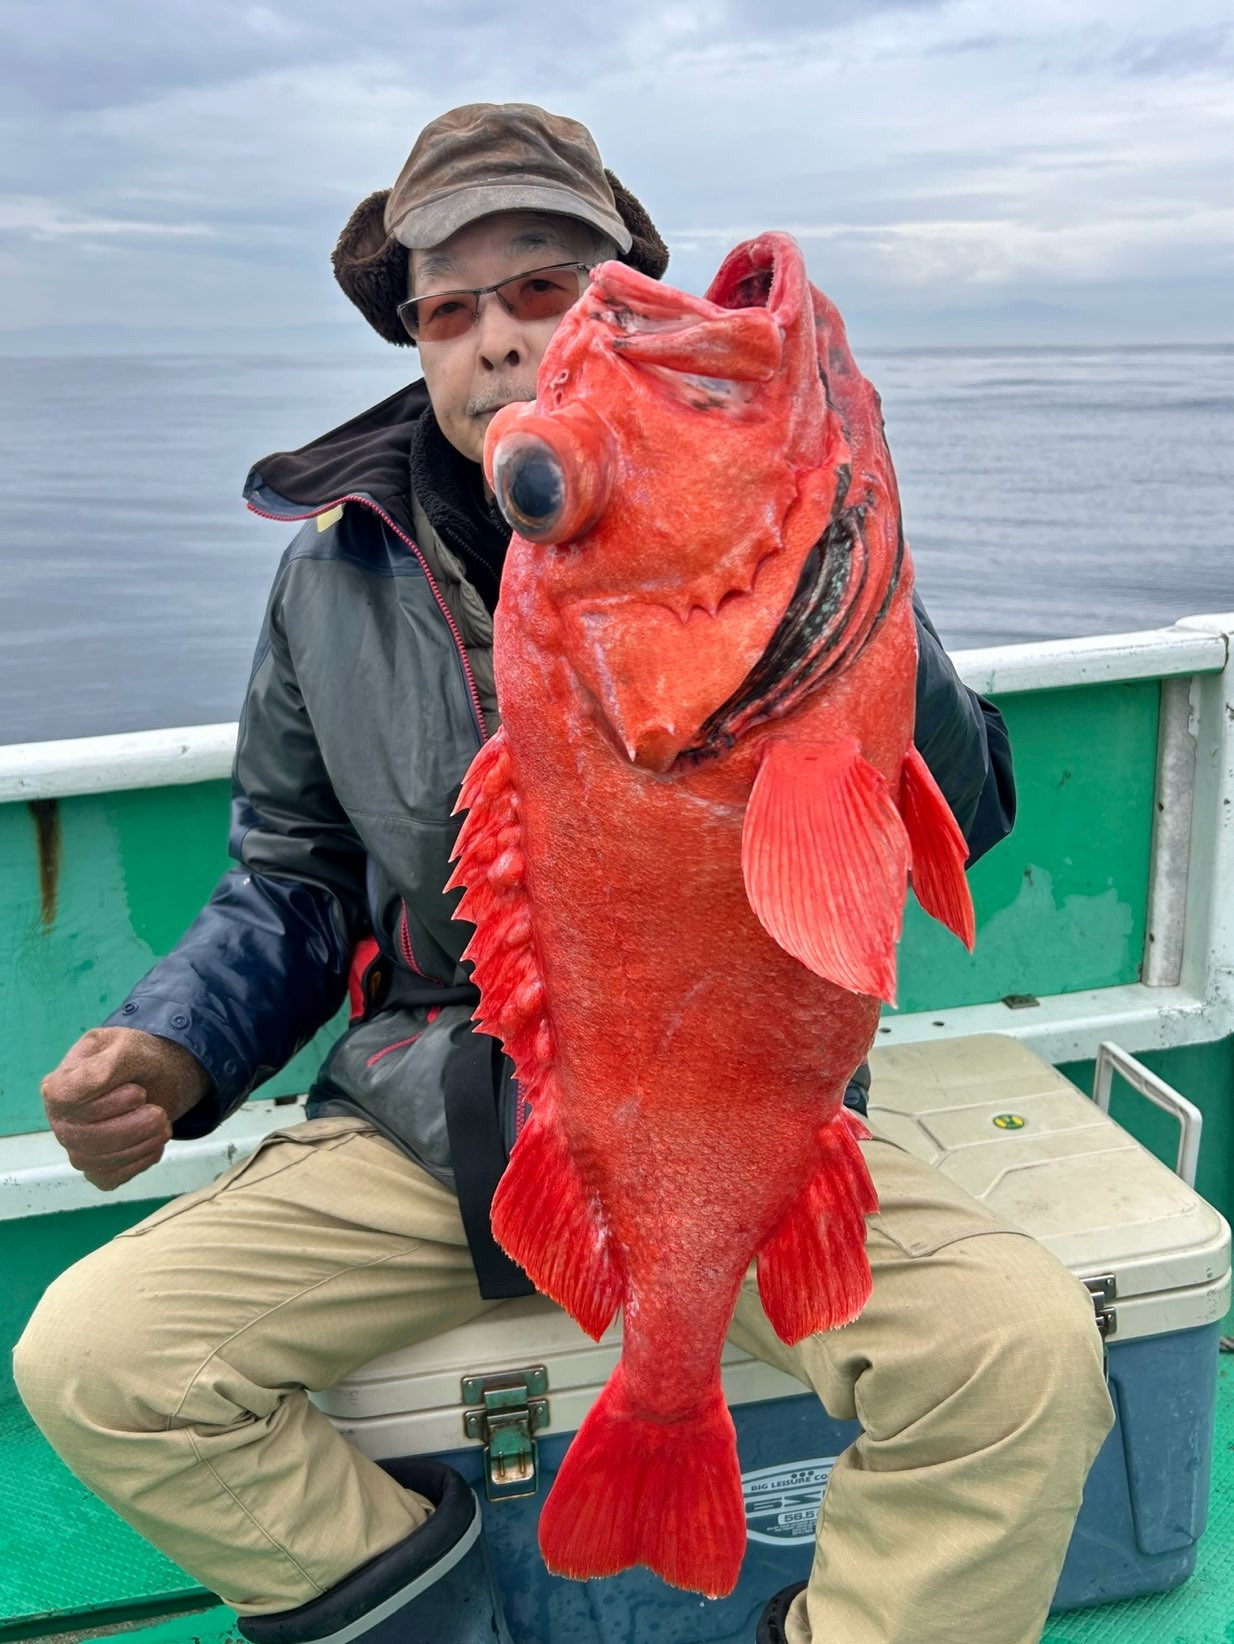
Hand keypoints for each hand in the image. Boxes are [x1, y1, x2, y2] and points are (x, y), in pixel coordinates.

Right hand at [40, 1027, 210, 1190]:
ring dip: (141, 1144)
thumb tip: (59, 1092)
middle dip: (134, 1126)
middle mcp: (61, 1119)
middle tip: (160, 1113)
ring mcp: (76, 1146)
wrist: (161, 1077)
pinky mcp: (95, 1168)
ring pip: (97, 1161)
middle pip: (87, 1137)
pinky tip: (152, 1142)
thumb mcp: (127, 1048)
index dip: (109, 1101)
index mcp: (58, 1085)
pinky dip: (139, 1162)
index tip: (137, 1091)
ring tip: (162, 1124)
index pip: (67, 1101)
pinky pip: (109, 1177)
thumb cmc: (138, 1060)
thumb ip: (102, 1067)